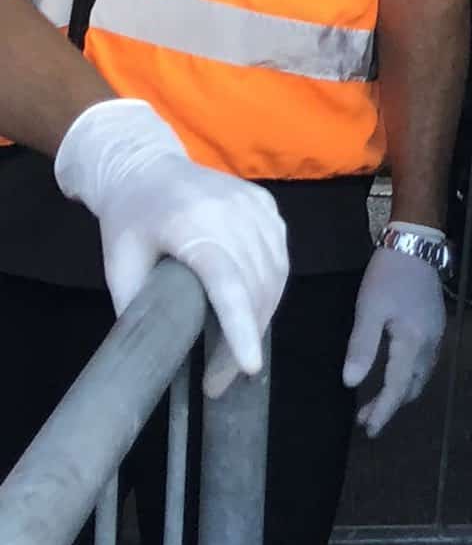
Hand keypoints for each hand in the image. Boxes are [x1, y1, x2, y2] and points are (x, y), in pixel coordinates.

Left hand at [54, 99, 288, 398]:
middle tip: (222, 379)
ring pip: (276, 271)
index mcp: (191, 223)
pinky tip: (254, 307)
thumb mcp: (118, 267)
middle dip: (245, 337)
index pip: (226, 280)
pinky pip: (280, 254)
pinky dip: (272, 286)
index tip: (249, 365)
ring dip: (263, 316)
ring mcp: (254, 203)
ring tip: (237, 353)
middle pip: (256, 283)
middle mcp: (231, 210)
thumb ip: (139, 308)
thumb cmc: (129, 220)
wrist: (146, 165)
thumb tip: (158, 357)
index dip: (239, 325)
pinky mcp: (265, 203)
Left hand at [342, 234, 446, 437]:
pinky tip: (394, 372)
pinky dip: (409, 376)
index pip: (398, 388)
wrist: (416, 241)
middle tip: (365, 419)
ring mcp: (436, 333)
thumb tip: (351, 384)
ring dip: (401, 392)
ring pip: (421, 376)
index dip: (383, 412)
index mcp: (413, 342)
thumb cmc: (389, 274)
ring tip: (376, 401)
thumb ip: (362, 347)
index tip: (368, 431)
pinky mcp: (436, 324)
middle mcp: (430, 343)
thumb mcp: (369, 309)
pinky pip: (425, 362)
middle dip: (391, 406)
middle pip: (413, 387)